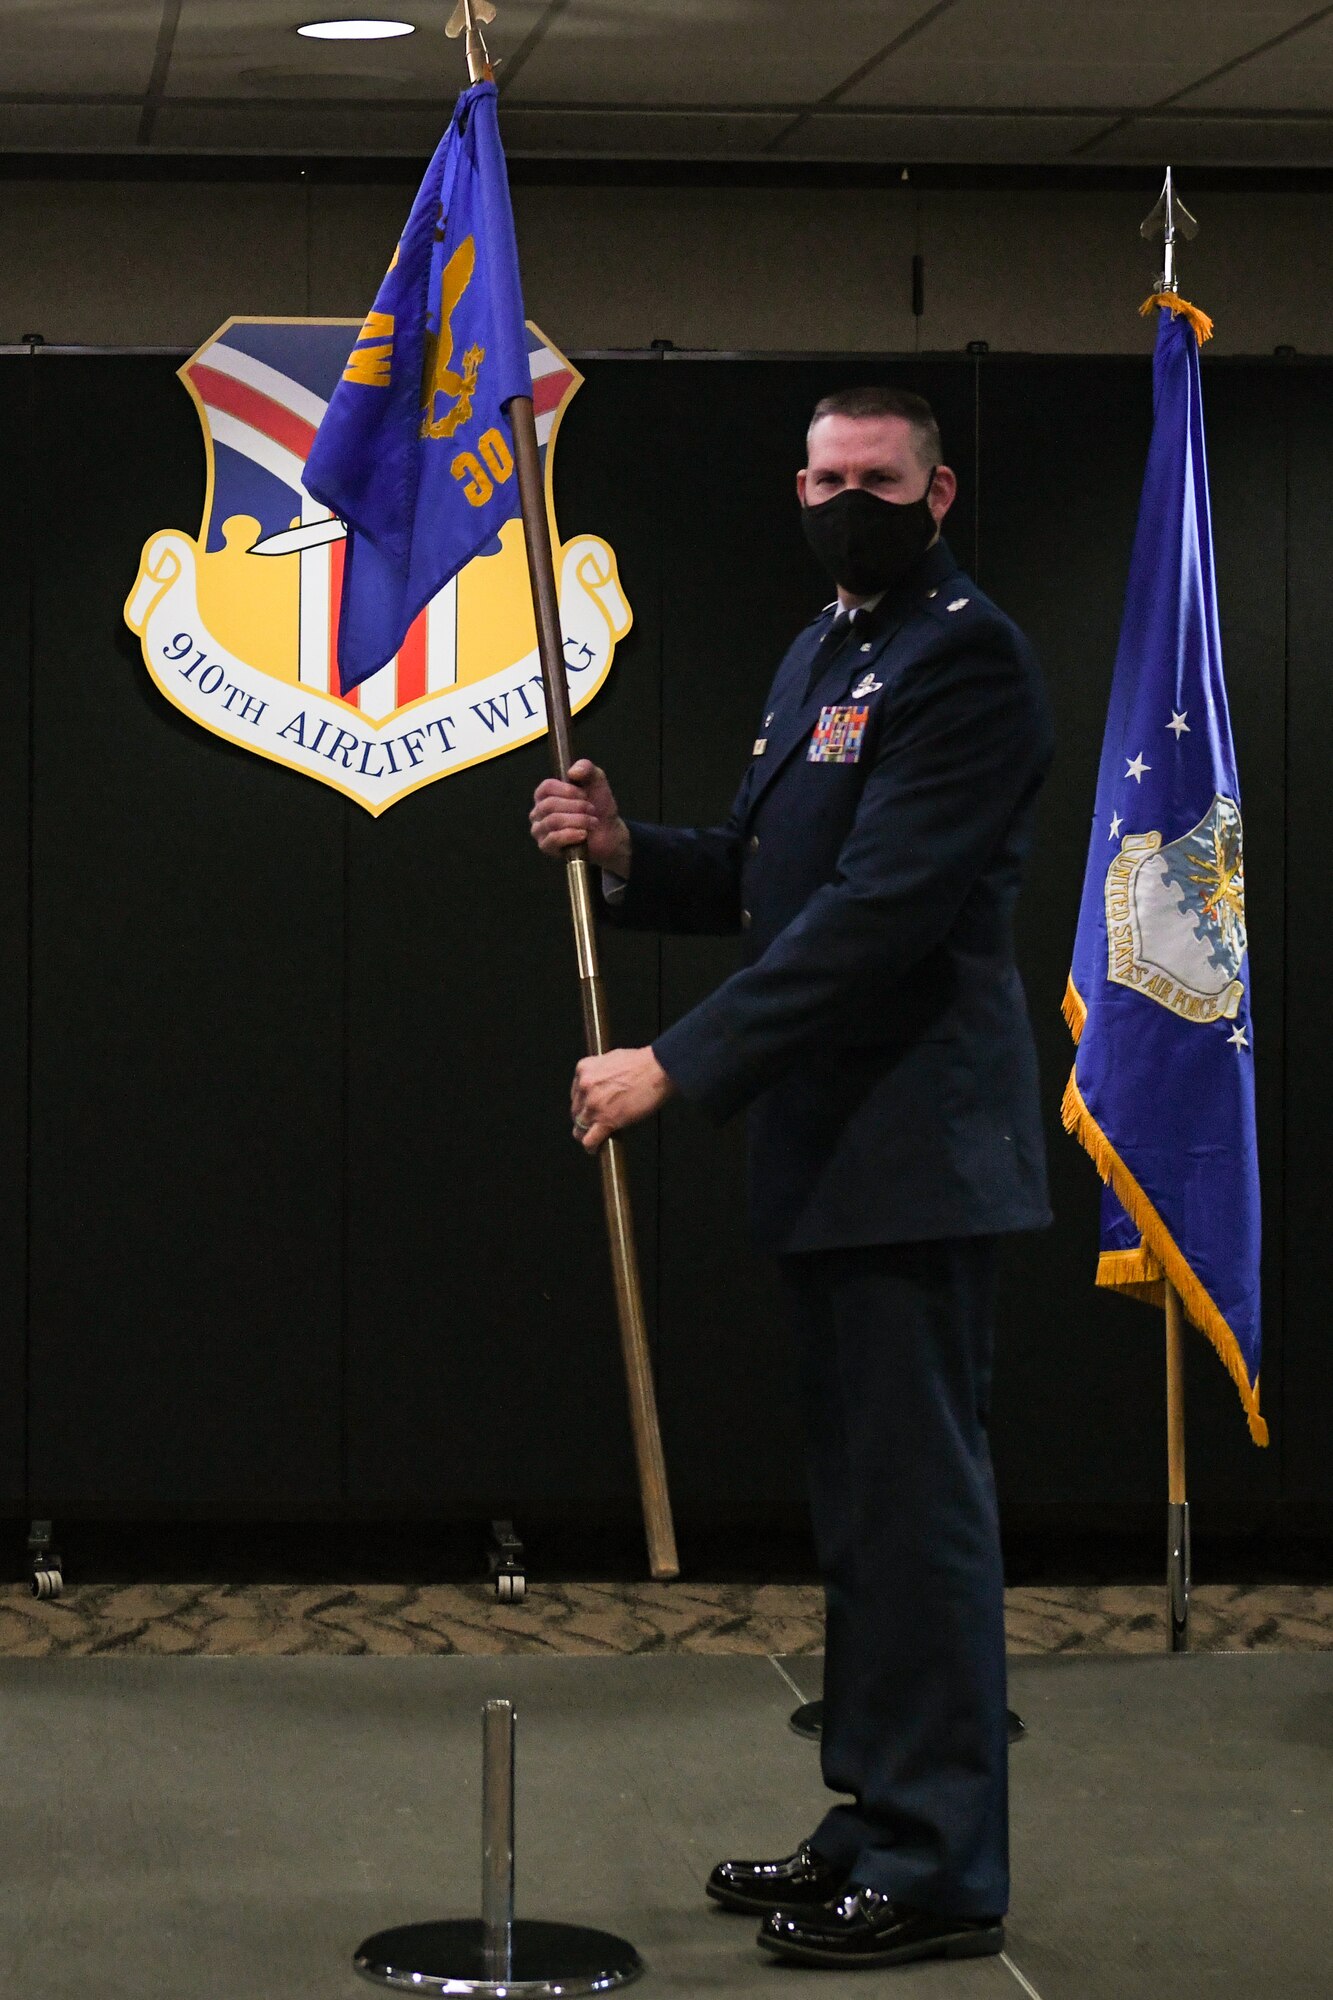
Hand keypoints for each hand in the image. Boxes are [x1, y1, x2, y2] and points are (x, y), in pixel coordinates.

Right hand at [530, 759, 631, 874]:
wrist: (609, 832)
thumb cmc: (598, 806)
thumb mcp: (596, 781)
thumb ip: (587, 768)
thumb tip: (573, 772)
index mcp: (546, 794)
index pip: (546, 787)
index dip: (567, 790)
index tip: (584, 794)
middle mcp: (538, 811)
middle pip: (550, 805)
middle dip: (576, 807)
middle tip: (592, 810)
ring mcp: (540, 829)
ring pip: (553, 821)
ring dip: (578, 821)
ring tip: (593, 822)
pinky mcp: (546, 846)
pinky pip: (553, 839)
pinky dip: (571, 835)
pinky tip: (583, 834)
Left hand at [571, 1048, 673, 1152]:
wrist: (657, 1069)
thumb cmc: (641, 1063)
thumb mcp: (611, 1059)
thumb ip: (600, 1073)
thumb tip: (601, 1084)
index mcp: (584, 1069)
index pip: (575, 1093)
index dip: (582, 1104)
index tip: (587, 1109)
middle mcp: (585, 1086)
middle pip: (576, 1111)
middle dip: (584, 1119)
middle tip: (593, 1124)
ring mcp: (594, 1104)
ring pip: (580, 1127)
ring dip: (585, 1134)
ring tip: (592, 1139)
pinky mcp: (606, 1120)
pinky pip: (590, 1139)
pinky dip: (591, 1146)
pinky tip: (594, 1149)